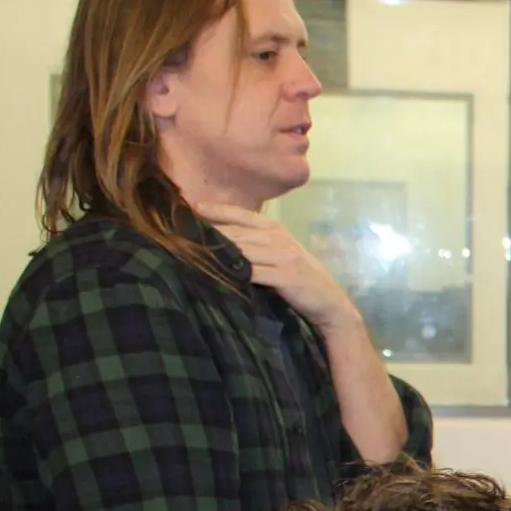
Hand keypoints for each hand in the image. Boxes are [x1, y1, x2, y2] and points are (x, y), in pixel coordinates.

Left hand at [195, 203, 359, 334]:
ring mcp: (283, 256)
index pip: (241, 214)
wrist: (330, 303)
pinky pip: (251, 272)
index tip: (191, 207)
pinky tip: (214, 272)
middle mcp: (279, 238)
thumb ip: (259, 243)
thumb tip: (224, 238)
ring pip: (240, 249)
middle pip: (235, 232)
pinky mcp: (284, 276)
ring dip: (215, 251)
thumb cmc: (302, 279)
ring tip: (189, 250)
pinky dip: (231, 271)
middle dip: (208, 232)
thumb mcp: (283, 253)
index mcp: (277, 229)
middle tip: (179, 231)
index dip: (216, 210)